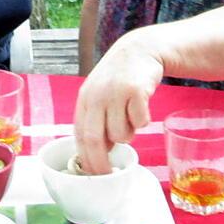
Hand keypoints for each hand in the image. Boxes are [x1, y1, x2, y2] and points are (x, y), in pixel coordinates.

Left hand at [73, 30, 163, 173]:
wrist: (140, 50)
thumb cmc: (119, 78)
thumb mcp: (100, 94)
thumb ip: (96, 120)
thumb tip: (98, 153)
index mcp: (84, 99)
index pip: (80, 135)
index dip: (85, 158)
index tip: (92, 174)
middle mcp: (97, 96)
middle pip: (95, 139)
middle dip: (101, 162)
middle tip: (109, 173)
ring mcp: (116, 93)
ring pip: (121, 134)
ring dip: (128, 135)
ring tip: (129, 119)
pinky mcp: (136, 91)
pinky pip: (140, 122)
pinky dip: (142, 122)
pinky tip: (141, 108)